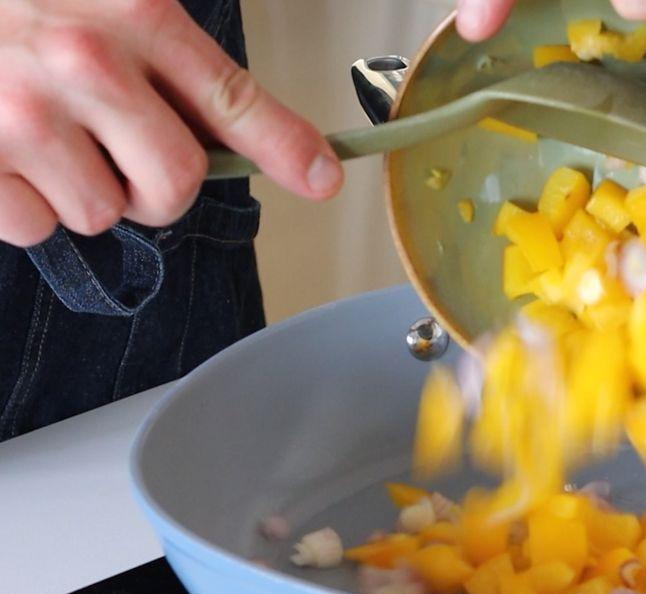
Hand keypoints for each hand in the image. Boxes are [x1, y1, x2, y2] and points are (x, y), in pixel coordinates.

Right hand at [0, 0, 342, 246]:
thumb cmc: (18, 2)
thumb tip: (249, 140)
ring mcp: (21, 115)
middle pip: (174, 186)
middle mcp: (83, 63)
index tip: (324, 179)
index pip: (232, 99)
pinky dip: (21, 203)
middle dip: (155, 186)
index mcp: (131, 13)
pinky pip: (35, 228)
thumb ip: (168, 62)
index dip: (287, 148)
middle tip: (117, 151)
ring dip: (80, 190)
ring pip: (103, 215)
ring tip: (38, 132)